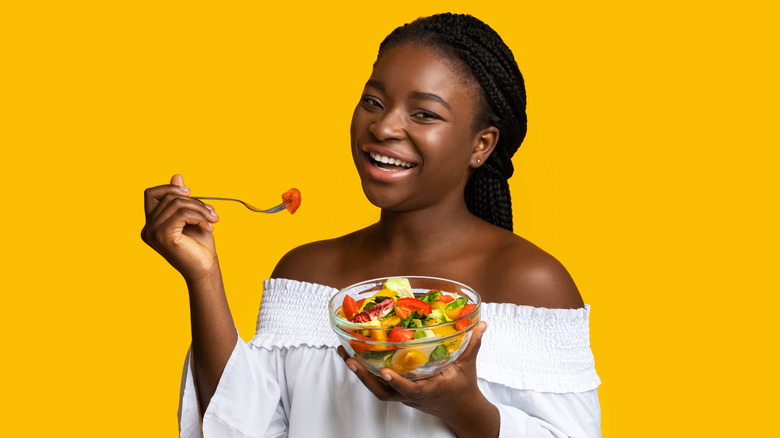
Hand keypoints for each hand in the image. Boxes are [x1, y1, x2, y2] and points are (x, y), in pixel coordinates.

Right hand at [141, 174, 220, 280]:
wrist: (205, 269)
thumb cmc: (199, 245)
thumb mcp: (192, 217)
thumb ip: (181, 199)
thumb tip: (177, 176)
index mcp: (151, 223)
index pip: (150, 193)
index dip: (169, 188)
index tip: (191, 193)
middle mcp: (147, 228)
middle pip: (169, 197)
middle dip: (195, 201)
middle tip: (212, 213)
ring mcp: (152, 233)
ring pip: (177, 204)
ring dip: (201, 209)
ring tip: (213, 220)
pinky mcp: (163, 236)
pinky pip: (183, 214)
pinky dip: (200, 217)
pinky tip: (209, 227)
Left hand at [338, 322, 498, 436]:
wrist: (461, 410)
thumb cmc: (463, 386)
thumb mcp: (468, 365)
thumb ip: (473, 343)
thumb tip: (481, 323)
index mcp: (430, 388)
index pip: (411, 389)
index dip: (397, 382)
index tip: (384, 371)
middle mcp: (413, 395)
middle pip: (383, 392)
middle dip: (364, 377)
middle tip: (350, 358)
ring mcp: (404, 396)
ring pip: (377, 389)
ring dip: (359, 373)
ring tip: (344, 354)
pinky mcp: (399, 392)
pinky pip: (378, 384)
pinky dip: (365, 372)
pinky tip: (354, 356)